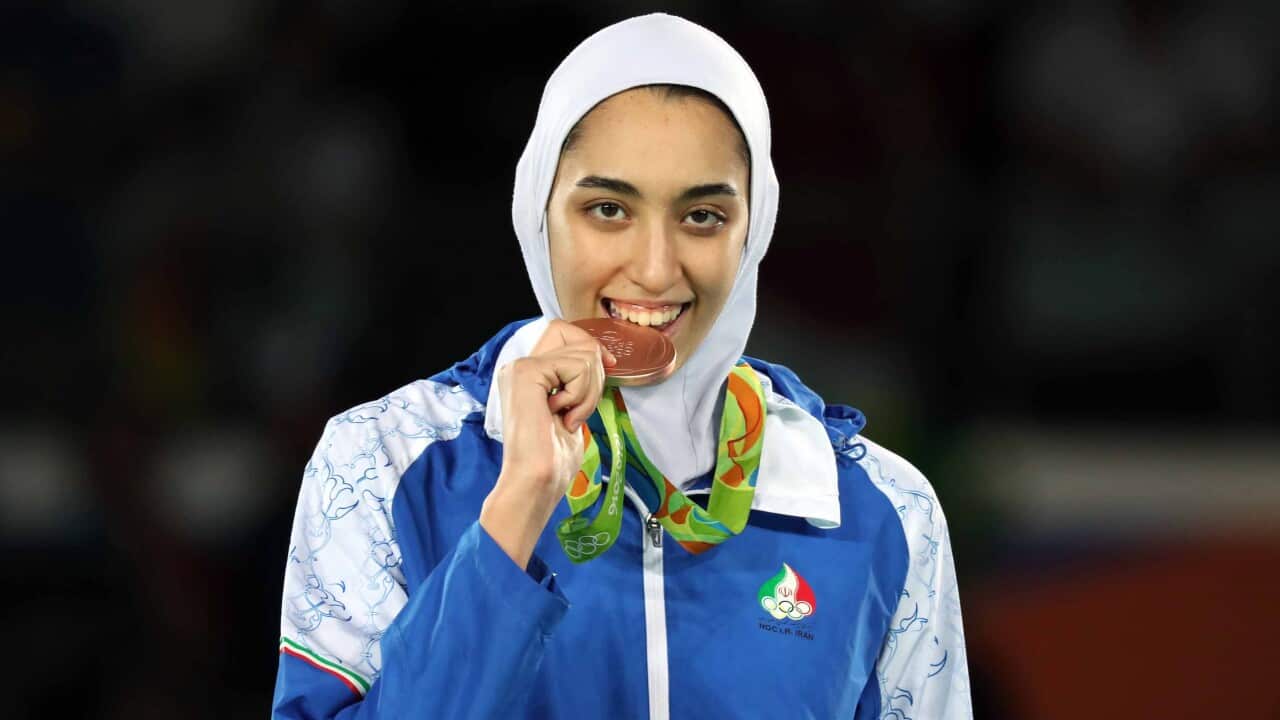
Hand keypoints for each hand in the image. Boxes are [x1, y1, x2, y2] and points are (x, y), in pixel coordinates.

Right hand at [479, 320, 616, 568]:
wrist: (536, 480)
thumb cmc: (553, 457)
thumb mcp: (572, 408)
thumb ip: (578, 380)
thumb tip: (603, 357)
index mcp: (528, 374)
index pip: (563, 331)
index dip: (590, 344)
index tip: (609, 365)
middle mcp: (519, 366)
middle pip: (578, 339)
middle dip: (595, 375)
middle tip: (579, 409)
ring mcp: (520, 367)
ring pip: (583, 353)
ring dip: (590, 391)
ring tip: (569, 417)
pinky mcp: (526, 372)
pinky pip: (576, 366)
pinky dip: (582, 394)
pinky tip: (562, 416)